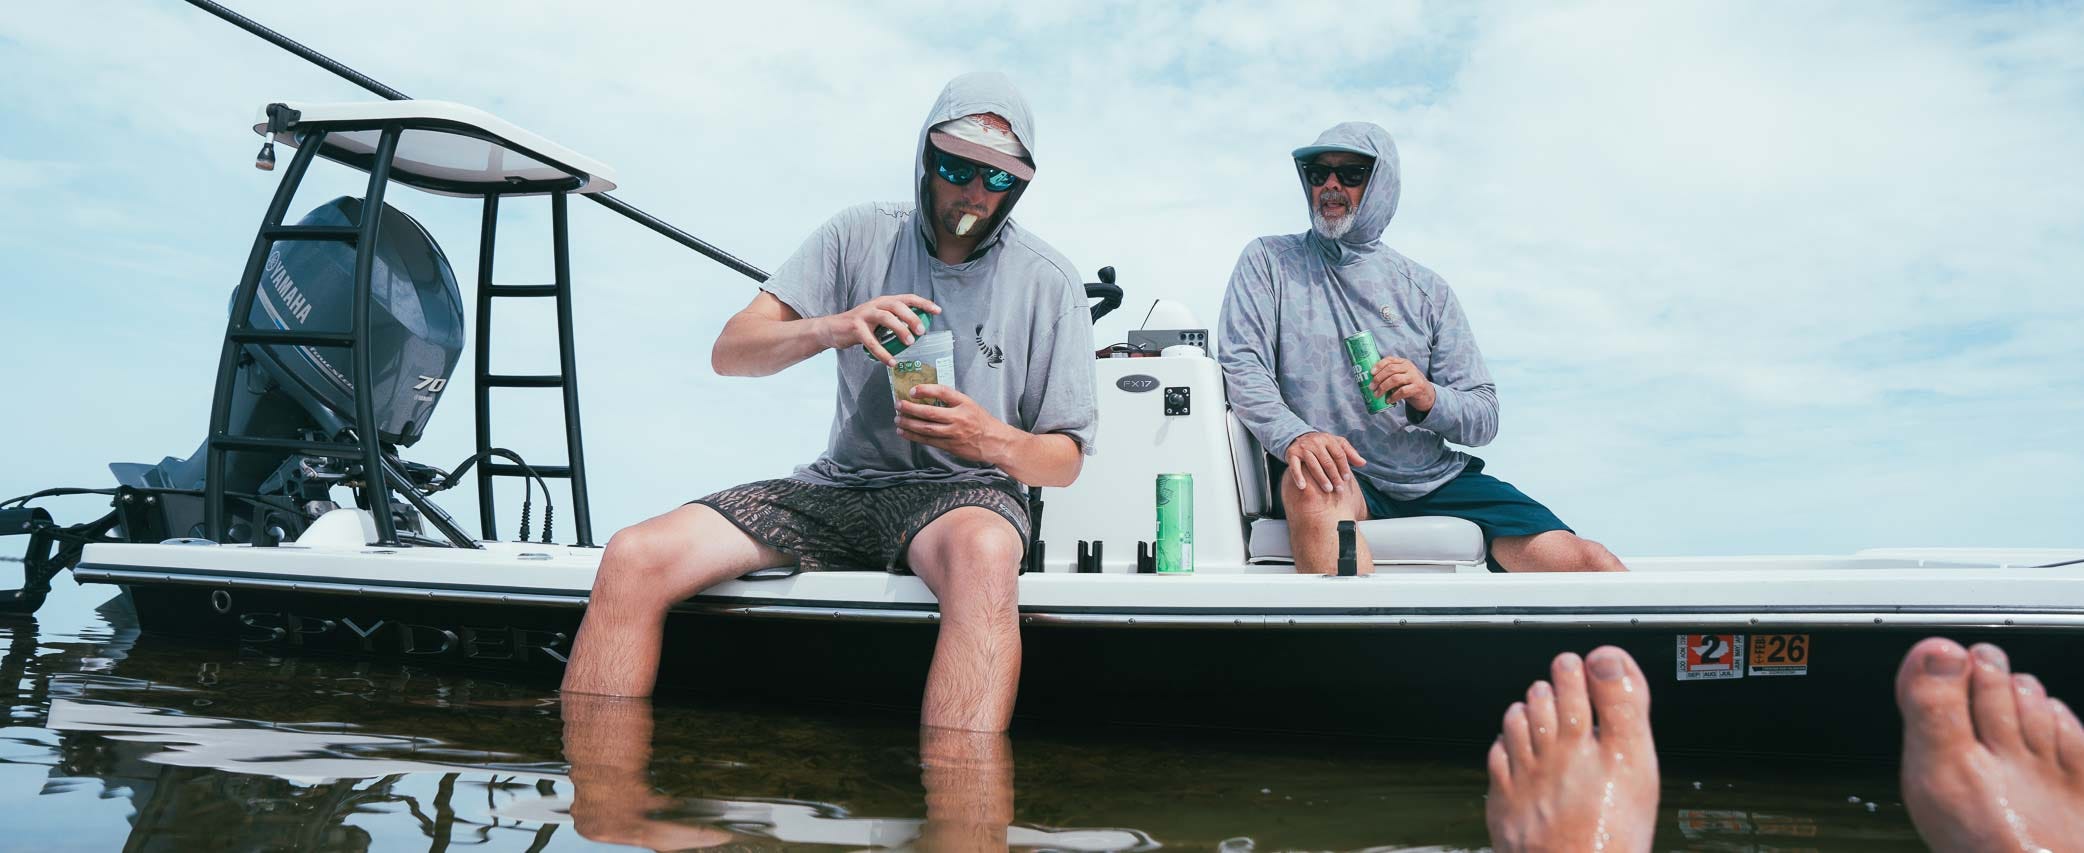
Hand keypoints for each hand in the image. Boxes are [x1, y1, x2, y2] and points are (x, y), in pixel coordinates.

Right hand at [817, 294, 941, 365]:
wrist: (833, 329)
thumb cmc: (861, 326)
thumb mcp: (879, 319)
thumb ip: (896, 321)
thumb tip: (919, 331)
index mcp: (884, 302)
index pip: (907, 298)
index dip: (923, 303)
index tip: (938, 311)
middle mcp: (876, 304)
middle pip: (897, 306)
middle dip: (912, 317)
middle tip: (922, 331)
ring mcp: (864, 314)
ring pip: (885, 317)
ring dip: (899, 329)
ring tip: (909, 343)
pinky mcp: (855, 327)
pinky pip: (871, 341)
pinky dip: (882, 352)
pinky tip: (891, 361)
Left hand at [896, 385, 1012, 462]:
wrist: (994, 441)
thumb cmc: (981, 421)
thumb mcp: (970, 404)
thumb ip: (951, 400)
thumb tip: (927, 395)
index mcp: (964, 403)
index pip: (942, 392)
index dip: (926, 390)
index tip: (912, 390)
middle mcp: (958, 417)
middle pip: (930, 412)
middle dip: (911, 408)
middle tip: (898, 404)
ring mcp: (953, 433)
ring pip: (926, 428)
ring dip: (909, 423)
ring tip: (898, 419)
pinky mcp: (950, 446)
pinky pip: (928, 441)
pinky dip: (914, 436)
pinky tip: (904, 432)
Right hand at [1286, 432, 1366, 493]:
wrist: (1298, 436)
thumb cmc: (1321, 444)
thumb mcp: (1336, 444)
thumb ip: (1350, 453)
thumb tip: (1363, 463)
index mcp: (1328, 439)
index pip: (1339, 454)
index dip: (1344, 467)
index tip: (1347, 479)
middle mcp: (1315, 442)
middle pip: (1327, 461)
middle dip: (1334, 476)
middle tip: (1339, 490)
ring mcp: (1303, 448)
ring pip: (1313, 465)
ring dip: (1321, 478)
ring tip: (1328, 490)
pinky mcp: (1291, 453)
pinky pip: (1294, 466)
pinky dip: (1298, 476)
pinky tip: (1303, 487)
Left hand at [1370, 356, 1435, 412]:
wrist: (1426, 394)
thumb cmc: (1409, 384)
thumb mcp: (1401, 375)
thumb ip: (1390, 375)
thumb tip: (1371, 381)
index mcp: (1403, 362)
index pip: (1389, 360)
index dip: (1379, 365)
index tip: (1371, 373)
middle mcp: (1409, 367)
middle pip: (1390, 369)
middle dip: (1378, 378)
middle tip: (1371, 387)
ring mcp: (1414, 377)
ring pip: (1395, 379)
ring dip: (1383, 388)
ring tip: (1377, 395)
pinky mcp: (1417, 387)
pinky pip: (1402, 391)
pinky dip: (1393, 396)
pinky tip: (1388, 400)